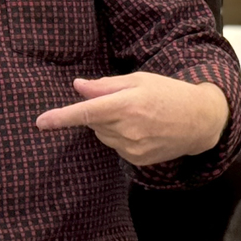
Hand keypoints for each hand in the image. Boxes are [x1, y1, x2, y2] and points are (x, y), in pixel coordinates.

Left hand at [35, 73, 228, 165]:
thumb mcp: (139, 80)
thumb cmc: (169, 93)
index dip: (61, 117)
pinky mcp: (137, 160)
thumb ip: (105, 85)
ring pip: (103, 135)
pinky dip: (121, 137)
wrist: (200, 121)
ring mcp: (133, 148)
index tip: (41, 122)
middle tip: (124, 101)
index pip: (86, 113)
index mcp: (127, 105)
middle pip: (94, 122)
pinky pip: (115, 146)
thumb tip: (77, 86)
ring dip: (110, 125)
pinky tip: (142, 129)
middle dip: (100, 111)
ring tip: (138, 115)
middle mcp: (128, 129)